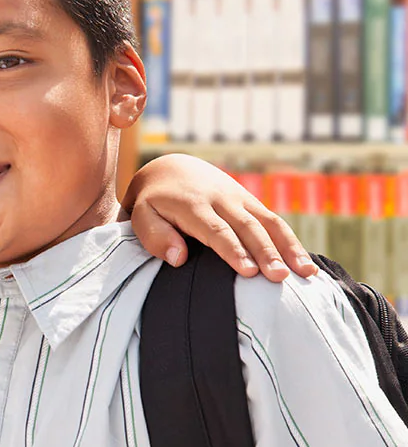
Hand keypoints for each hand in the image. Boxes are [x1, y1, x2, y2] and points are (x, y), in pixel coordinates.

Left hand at [122, 154, 317, 281]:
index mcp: (193, 205)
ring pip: (268, 222)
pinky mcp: (250, 202)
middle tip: (279, 278)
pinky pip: (274, 221)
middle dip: (266, 253)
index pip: (216, 230)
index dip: (233, 250)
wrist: (170, 168)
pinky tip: (306, 265)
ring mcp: (239, 199)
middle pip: (247, 227)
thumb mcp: (141, 215)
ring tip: (306, 274)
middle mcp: (221, 200)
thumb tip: (179, 258)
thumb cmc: (152, 201)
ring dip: (288, 248)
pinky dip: (291, 242)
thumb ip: (155, 236)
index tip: (248, 272)